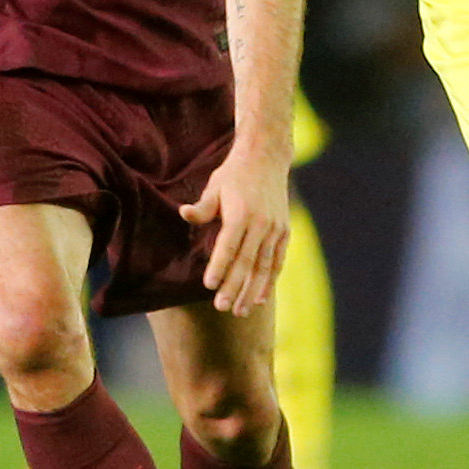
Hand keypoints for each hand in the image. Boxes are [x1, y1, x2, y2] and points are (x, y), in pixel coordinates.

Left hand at [181, 141, 290, 316]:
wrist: (266, 157)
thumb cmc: (234, 174)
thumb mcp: (215, 186)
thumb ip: (203, 207)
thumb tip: (184, 214)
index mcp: (241, 213)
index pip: (228, 246)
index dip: (219, 267)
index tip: (209, 286)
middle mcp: (261, 223)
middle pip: (247, 262)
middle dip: (234, 287)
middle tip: (222, 308)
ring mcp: (275, 229)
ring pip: (263, 267)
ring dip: (251, 291)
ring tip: (239, 311)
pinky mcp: (284, 232)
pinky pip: (277, 261)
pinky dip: (269, 281)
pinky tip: (259, 299)